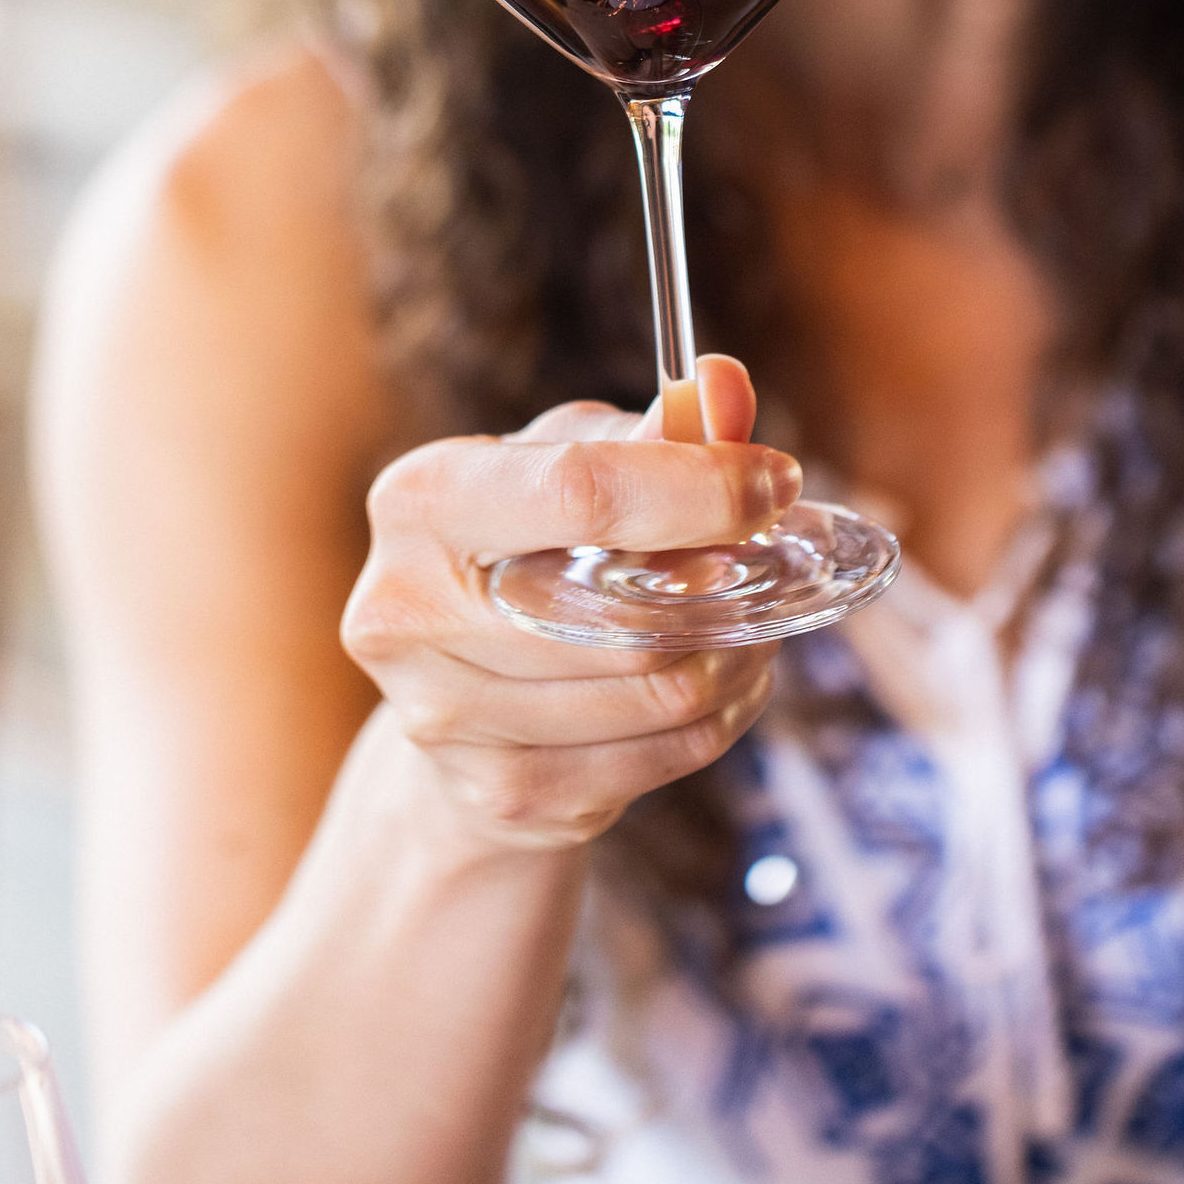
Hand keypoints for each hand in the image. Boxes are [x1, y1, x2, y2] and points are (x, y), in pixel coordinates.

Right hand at [340, 354, 792, 854]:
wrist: (457, 694)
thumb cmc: (527, 544)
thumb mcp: (577, 460)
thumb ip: (660, 427)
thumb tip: (727, 389)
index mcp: (422, 500)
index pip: (580, 492)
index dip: (698, 489)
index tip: (773, 483)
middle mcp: (408, 611)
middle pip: (624, 610)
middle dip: (727, 584)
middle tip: (775, 563)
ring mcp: (446, 718)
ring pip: (658, 692)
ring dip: (736, 651)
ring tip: (752, 618)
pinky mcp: (503, 793)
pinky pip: (665, 755)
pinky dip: (723, 713)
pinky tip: (723, 676)